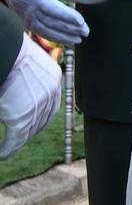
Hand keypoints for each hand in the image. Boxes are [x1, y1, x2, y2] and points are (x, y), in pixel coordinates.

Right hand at [0, 0, 88, 43]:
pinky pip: (38, 30)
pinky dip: (52, 37)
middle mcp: (25, 5)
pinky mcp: (24, 17)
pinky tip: (65, 40)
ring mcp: (23, 13)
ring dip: (62, 36)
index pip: (48, 6)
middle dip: (68, 28)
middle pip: (48, 20)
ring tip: (78, 39)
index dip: (65, 15)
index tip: (80, 20)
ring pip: (43, 29)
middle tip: (85, 31)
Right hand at [0, 34, 61, 158]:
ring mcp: (37, 108)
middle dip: (30, 131)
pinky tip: (1, 154)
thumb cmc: (9, 50)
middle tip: (18, 139)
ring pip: (27, 132)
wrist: (4, 49)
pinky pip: (14, 141)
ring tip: (7, 149)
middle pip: (42, 120)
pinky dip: (7, 150)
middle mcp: (51, 94)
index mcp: (53, 79)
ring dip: (17, 142)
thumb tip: (19, 82)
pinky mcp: (21, 120)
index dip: (40, 116)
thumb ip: (27, 76)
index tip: (31, 124)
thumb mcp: (26, 62)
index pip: (50, 105)